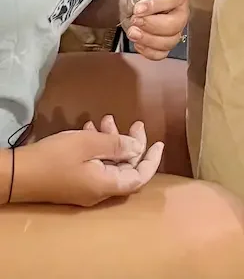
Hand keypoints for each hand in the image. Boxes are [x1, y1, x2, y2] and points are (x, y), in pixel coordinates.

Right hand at [12, 121, 163, 206]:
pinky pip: (93, 164)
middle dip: (132, 143)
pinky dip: (96, 146)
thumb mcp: (90, 144)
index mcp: (105, 185)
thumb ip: (118, 146)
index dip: (151, 161)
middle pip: (125, 168)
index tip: (159, 142)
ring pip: (108, 163)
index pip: (139, 178)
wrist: (18, 174)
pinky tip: (90, 127)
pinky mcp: (72, 181)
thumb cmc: (56, 157)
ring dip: (111, 140)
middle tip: (134, 123)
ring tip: (107, 119)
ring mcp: (84, 187)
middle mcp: (97, 190)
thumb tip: (139, 149)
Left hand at [118, 0, 187, 59]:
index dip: (155, 6)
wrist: (132, 3)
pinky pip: (161, 54)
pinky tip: (138, 42)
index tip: (138, 9)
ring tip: (132, 31)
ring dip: (147, 39)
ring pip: (168, 42)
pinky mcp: (166, 44)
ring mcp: (176, 30)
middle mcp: (181, 12)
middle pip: (174, 25)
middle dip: (150, 26)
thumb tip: (140, 12)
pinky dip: (147, 50)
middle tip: (134, 20)